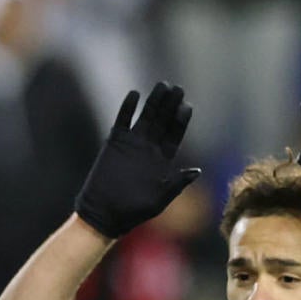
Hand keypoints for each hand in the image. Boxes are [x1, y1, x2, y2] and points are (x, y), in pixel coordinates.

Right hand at [74, 82, 200, 238]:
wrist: (104, 214)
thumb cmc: (133, 211)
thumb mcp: (160, 199)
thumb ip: (177, 183)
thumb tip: (196, 171)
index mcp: (162, 160)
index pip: (174, 134)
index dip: (180, 120)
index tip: (187, 106)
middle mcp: (148, 148)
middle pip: (162, 121)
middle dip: (170, 105)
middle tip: (178, 88)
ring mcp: (131, 143)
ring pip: (145, 116)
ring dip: (153, 101)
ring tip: (162, 86)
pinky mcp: (114, 142)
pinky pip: (122, 120)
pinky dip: (127, 108)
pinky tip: (134, 94)